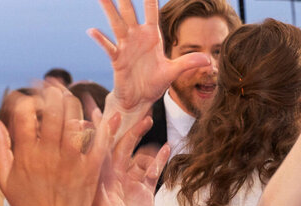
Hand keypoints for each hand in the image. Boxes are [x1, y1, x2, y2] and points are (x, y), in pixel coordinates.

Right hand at [0, 85, 112, 205]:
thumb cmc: (29, 204)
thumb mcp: (5, 178)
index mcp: (26, 155)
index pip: (24, 114)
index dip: (25, 99)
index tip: (28, 98)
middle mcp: (50, 156)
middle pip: (53, 112)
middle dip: (53, 93)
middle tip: (54, 87)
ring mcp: (73, 163)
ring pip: (76, 122)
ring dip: (74, 104)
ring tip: (71, 97)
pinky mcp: (92, 171)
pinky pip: (99, 143)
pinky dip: (100, 126)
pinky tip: (97, 115)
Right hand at [89, 0, 210, 111]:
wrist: (140, 99)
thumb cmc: (155, 83)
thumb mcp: (173, 72)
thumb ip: (188, 63)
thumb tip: (207, 59)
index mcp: (152, 37)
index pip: (151, 12)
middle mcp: (136, 37)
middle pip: (130, 12)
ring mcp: (125, 47)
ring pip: (116, 24)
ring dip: (109, 10)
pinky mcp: (117, 60)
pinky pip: (109, 47)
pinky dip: (101, 40)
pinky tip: (93, 31)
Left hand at [91, 115, 167, 205]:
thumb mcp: (103, 205)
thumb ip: (103, 180)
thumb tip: (100, 155)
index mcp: (99, 177)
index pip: (100, 146)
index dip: (103, 128)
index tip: (106, 110)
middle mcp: (113, 177)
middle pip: (119, 145)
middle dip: (126, 126)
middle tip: (135, 109)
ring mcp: (129, 182)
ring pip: (136, 153)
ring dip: (141, 137)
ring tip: (149, 120)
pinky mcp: (144, 191)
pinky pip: (152, 170)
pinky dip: (159, 158)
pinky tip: (167, 147)